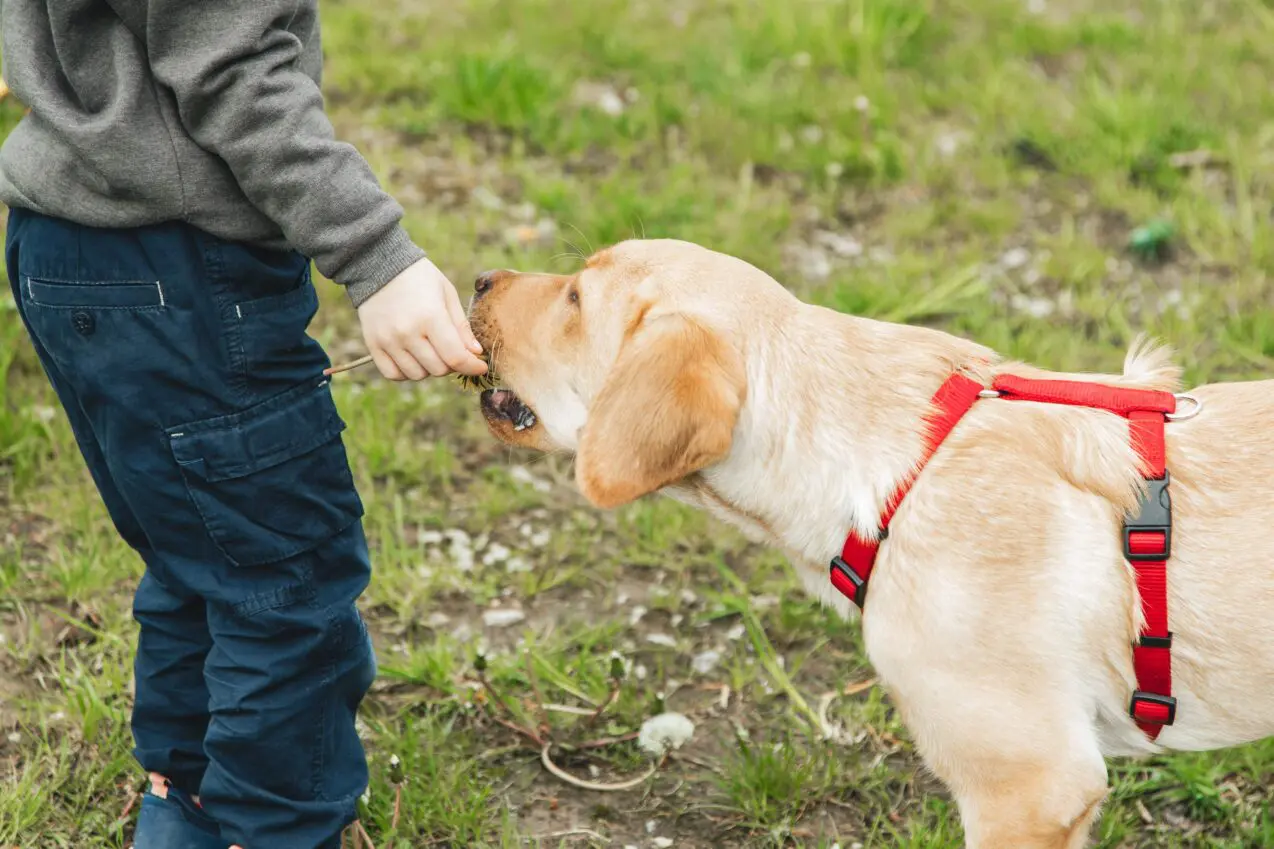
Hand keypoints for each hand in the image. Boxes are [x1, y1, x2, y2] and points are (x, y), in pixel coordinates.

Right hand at [356, 257, 487, 380]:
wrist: (379, 265)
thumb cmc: (420, 278)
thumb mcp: (447, 294)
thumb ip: (461, 326)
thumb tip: (475, 353)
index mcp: (431, 316)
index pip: (456, 357)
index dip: (472, 366)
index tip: (480, 366)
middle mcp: (407, 332)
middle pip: (438, 369)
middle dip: (452, 364)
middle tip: (452, 350)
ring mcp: (388, 340)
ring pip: (417, 375)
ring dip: (429, 368)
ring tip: (430, 350)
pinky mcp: (373, 344)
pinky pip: (393, 374)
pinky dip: (406, 372)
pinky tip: (412, 357)